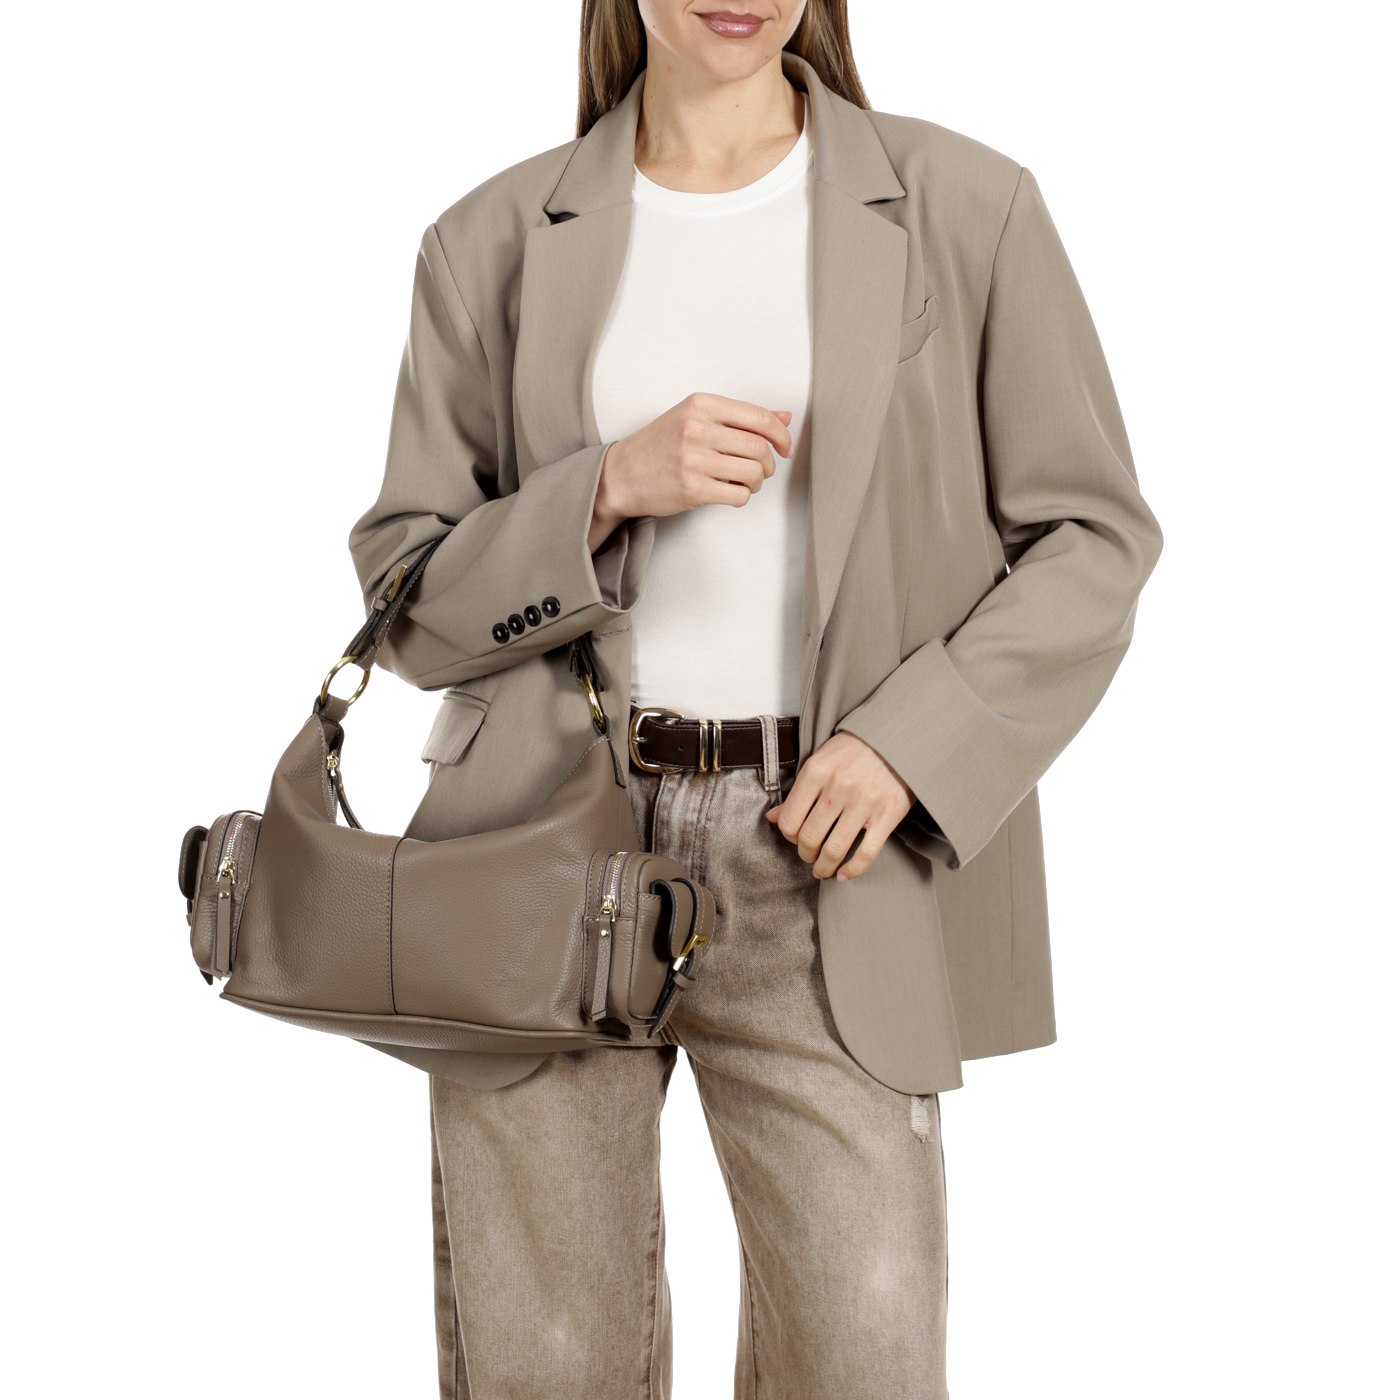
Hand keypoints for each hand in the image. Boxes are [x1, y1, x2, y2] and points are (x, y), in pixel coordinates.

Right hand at [588, 393, 792, 551]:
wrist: (621, 475)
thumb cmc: (659, 446)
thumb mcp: (695, 418)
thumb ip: (739, 417)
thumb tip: (784, 417)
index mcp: (701, 405)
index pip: (759, 416)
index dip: (781, 435)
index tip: (785, 447)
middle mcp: (697, 428)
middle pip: (760, 447)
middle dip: (770, 463)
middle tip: (763, 469)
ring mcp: (693, 459)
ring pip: (753, 472)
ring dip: (757, 482)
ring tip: (746, 482)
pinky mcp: (692, 488)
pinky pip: (738, 494)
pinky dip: (742, 496)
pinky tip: (730, 491)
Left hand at [766, 732, 914, 881]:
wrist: (897, 738)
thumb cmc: (855, 749)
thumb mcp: (820, 761)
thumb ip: (798, 790)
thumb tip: (773, 818)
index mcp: (816, 772)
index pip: (789, 820)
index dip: (788, 837)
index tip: (795, 839)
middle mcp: (838, 788)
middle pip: (809, 838)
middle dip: (805, 854)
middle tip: (809, 856)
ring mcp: (864, 803)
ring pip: (834, 850)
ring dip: (824, 867)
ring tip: (823, 869)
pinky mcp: (887, 815)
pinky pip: (866, 853)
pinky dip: (852, 870)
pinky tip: (844, 874)